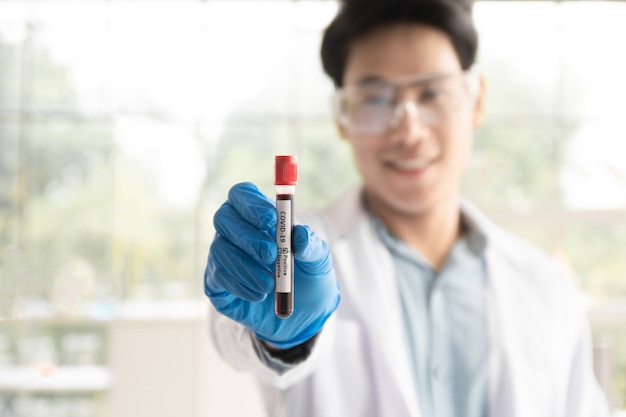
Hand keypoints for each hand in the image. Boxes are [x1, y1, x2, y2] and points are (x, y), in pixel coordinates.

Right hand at [205, 182, 339, 348]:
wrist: (303, 315)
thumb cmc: (309, 277)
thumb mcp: (319, 262)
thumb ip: (313, 246)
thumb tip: (300, 235)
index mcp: (259, 216)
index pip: (241, 195)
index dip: (251, 203)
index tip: (271, 219)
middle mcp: (235, 231)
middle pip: (224, 218)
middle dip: (247, 236)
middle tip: (271, 255)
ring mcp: (223, 256)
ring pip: (220, 250)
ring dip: (246, 267)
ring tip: (270, 284)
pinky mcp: (216, 282)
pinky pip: (218, 277)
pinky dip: (240, 286)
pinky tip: (259, 294)